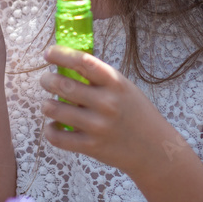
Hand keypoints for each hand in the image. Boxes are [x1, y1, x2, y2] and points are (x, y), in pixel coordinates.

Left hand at [40, 45, 186, 175]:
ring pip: (53, 109)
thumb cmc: (135, 113)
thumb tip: (64, 62)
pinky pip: (56, 136)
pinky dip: (50, 129)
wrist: (155, 149)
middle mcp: (106, 103)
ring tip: (50, 104)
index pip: (81, 61)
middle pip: (62, 84)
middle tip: (46, 80)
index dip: (59, 54)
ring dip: (46, 104)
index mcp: (114, 83)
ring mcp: (97, 126)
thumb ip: (98, 77)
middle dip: (47, 80)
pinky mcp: (90, 146)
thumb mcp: (123, 87)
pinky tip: (55, 125)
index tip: (48, 53)